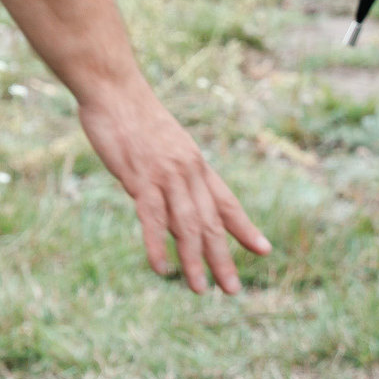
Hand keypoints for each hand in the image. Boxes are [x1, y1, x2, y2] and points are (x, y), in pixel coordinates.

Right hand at [76, 87, 270, 293]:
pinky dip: (157, 245)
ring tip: (201, 289)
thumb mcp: (164, 145)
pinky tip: (163, 268)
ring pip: (187, 226)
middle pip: (211, 222)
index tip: (263, 250)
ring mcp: (165, 176)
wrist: (115, 89)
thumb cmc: (134, 116)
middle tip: (233, 289)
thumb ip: (172, 174)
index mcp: (196, 165)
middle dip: (223, 258)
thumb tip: (173, 198)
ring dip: (194, 261)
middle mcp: (188, 173)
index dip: (245, 228)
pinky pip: (153, 218)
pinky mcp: (139, 178)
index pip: (226, 202)